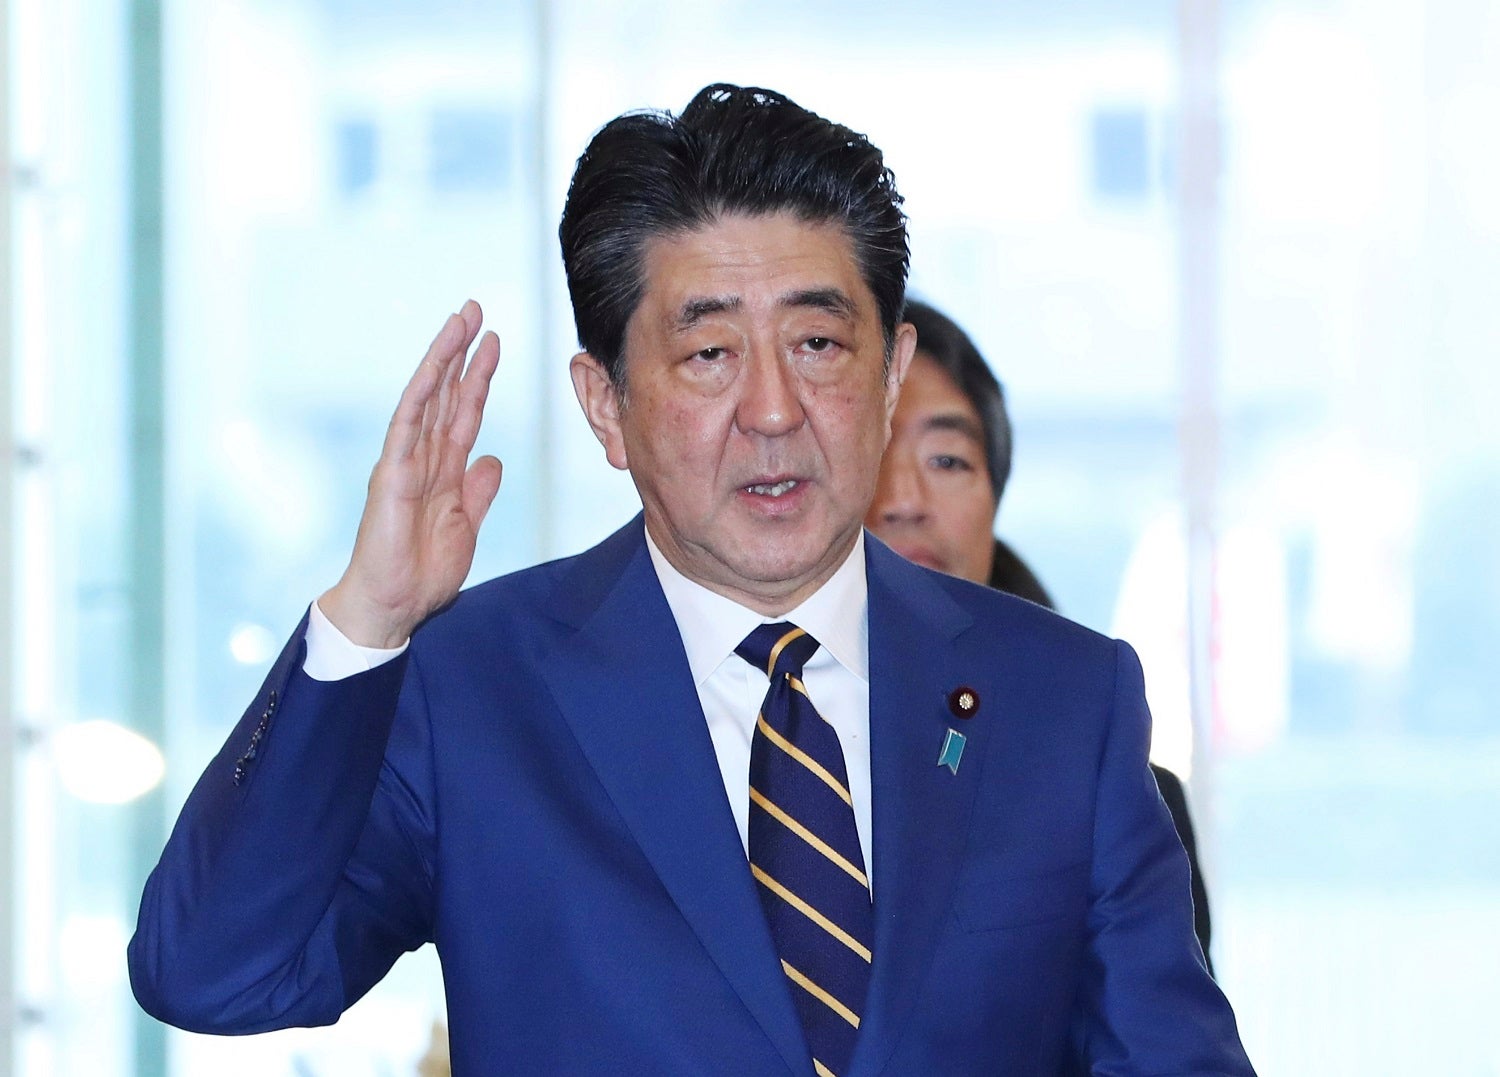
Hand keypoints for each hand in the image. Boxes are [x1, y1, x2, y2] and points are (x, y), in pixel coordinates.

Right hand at [319, 300, 502, 646]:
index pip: (463, 412)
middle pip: (445, 394)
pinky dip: (419, 396)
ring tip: (459, 321)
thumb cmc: (421, 572)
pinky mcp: (390, 476)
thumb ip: (477, 492)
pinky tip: (432, 369)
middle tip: (475, 309)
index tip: (494, 342)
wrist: (392, 606)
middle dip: (460, 352)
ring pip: (425, 399)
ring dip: (442, 359)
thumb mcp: (465, 527)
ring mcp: (404, 463)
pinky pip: (405, 427)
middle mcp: (422, 458)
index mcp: (442, 469)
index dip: (478, 377)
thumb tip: (491, 460)